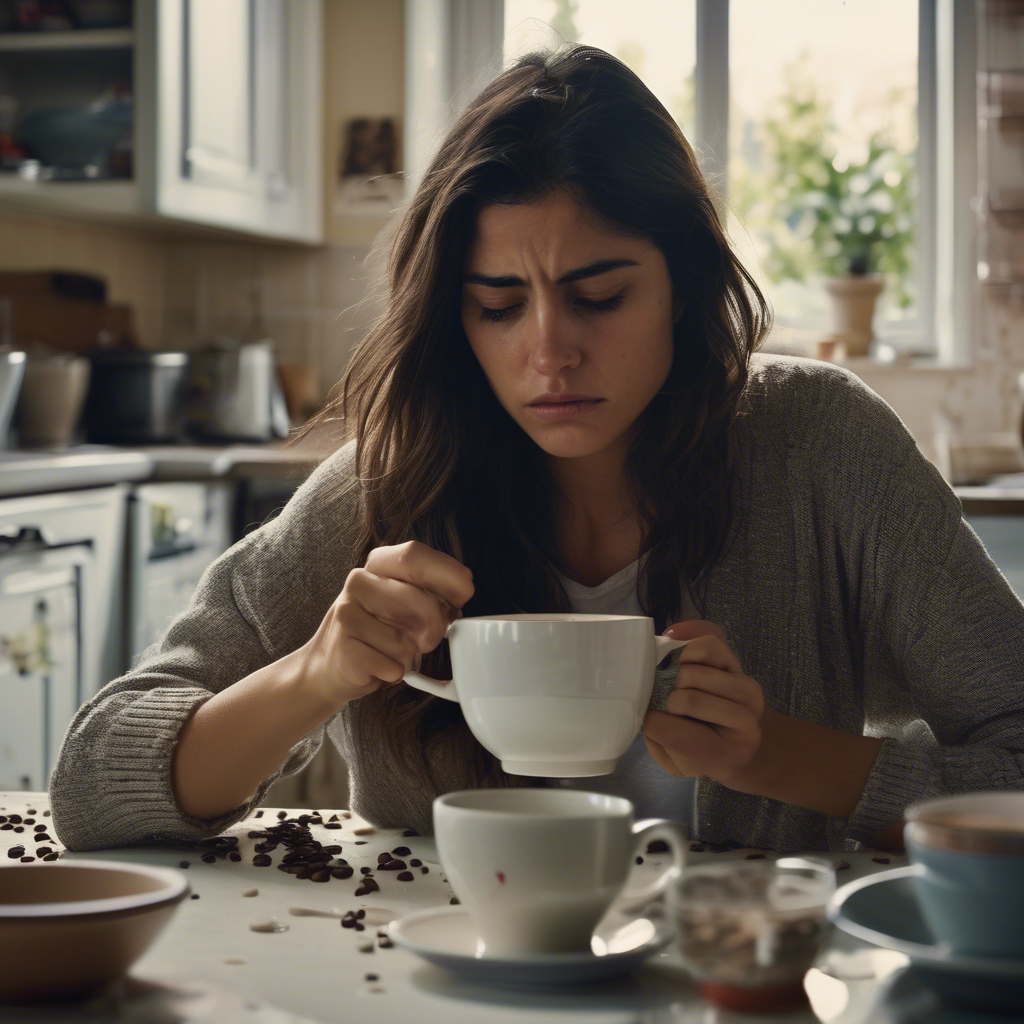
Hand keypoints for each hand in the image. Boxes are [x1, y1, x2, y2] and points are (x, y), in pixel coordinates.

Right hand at [298, 540, 473, 707]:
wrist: (333, 665)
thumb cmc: (380, 630)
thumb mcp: (405, 602)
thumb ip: (432, 590)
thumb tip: (464, 587)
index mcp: (378, 564)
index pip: (415, 555)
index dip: (447, 576)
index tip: (463, 595)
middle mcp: (358, 582)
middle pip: (419, 601)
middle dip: (435, 627)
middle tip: (428, 638)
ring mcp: (346, 614)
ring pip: (405, 640)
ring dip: (411, 654)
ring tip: (394, 650)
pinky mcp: (343, 650)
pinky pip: (391, 666)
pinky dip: (395, 672)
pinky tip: (379, 665)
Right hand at [643, 620, 765, 790]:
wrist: (738, 741)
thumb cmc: (699, 753)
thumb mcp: (673, 761)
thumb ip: (657, 739)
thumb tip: (647, 706)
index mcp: (722, 754)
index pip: (671, 733)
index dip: (653, 725)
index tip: (657, 726)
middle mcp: (743, 722)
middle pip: (686, 700)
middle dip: (670, 703)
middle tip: (676, 711)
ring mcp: (746, 691)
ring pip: (692, 672)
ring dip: (679, 680)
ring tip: (684, 690)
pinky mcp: (741, 666)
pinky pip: (709, 644)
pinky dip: (688, 647)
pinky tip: (684, 661)